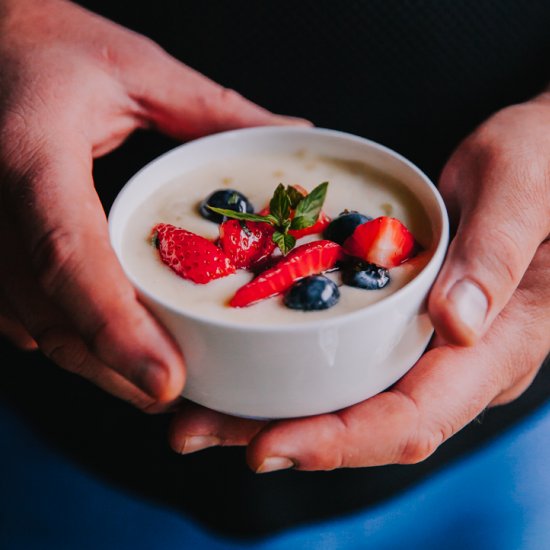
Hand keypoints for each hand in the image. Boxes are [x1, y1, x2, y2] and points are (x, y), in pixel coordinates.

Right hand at [0, 0, 303, 411]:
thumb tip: (287, 134)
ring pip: (33, 327)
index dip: (116, 327)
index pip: (69, 256)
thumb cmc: (47, 49)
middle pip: (52, 315)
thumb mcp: (134, 67)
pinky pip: (20, 314)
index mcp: (30, 154)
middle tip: (177, 391)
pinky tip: (108, 347)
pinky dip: (70, 339)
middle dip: (115, 366)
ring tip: (153, 381)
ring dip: (94, 363)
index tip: (166, 379)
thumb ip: (213, 109)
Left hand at [169, 93, 549, 470]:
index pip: (414, 419)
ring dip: (272, 410)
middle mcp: (458, 363)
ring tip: (201, 411)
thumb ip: (495, 254)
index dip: (340, 440)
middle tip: (199, 429)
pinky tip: (245, 364)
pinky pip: (346, 364)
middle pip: (364, 423)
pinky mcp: (404, 326)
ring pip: (347, 400)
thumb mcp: (523, 190)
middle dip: (282, 434)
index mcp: (498, 345)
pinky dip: (293, 373)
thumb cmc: (542, 165)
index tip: (268, 445)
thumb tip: (455, 323)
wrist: (543, 162)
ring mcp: (428, 348)